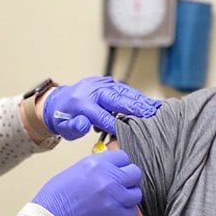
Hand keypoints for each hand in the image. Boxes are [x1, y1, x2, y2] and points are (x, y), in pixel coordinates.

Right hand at [31, 150, 142, 215]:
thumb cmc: (55, 200)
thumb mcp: (74, 171)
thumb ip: (95, 168)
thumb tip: (106, 169)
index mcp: (97, 163)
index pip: (123, 157)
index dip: (120, 165)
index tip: (117, 170)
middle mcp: (109, 178)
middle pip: (134, 173)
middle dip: (127, 179)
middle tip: (118, 186)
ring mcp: (116, 197)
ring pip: (136, 193)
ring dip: (127, 197)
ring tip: (114, 202)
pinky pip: (133, 212)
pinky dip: (125, 213)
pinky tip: (113, 213)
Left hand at [42, 76, 160, 139]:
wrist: (59, 101)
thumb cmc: (64, 117)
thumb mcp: (64, 127)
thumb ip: (74, 128)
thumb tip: (84, 124)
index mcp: (82, 103)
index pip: (102, 116)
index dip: (116, 125)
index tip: (130, 133)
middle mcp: (93, 90)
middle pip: (116, 99)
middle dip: (134, 107)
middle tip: (151, 114)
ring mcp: (100, 83)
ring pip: (123, 91)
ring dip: (140, 100)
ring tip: (155, 108)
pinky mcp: (107, 82)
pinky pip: (124, 88)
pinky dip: (136, 95)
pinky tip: (148, 103)